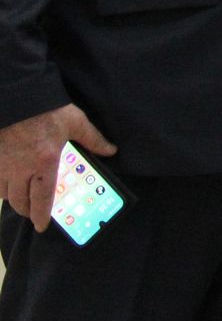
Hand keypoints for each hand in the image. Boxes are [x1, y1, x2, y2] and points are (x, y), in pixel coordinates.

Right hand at [0, 104, 115, 232]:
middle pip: (20, 200)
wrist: (15, 95)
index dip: (41, 215)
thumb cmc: (46, 108)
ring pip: (4, 192)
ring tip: (20, 197)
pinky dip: (0, 186)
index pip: (42, 198)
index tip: (41, 226)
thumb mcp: (75, 121)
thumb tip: (111, 151)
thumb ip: (92, 139)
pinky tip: (6, 182)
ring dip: (12, 198)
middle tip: (32, 213)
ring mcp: (1, 164)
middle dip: (26, 210)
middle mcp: (20, 168)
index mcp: (44, 161)